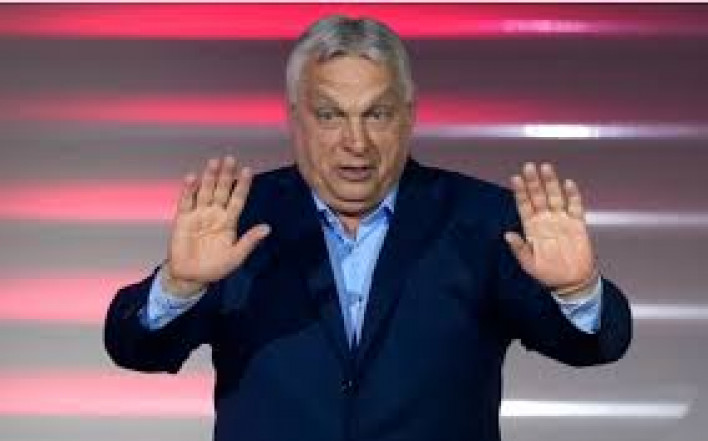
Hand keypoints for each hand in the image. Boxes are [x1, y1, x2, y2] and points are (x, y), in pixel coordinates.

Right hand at [163, 156, 269, 297]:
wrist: (191, 277)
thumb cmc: (215, 267)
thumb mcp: (236, 256)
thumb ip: (249, 241)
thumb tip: (267, 228)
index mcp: (229, 221)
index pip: (237, 199)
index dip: (242, 185)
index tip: (248, 170)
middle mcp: (214, 214)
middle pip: (221, 190)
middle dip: (226, 175)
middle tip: (230, 159)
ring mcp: (198, 215)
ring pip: (205, 192)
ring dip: (209, 178)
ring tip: (213, 163)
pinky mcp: (183, 219)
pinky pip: (186, 202)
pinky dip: (188, 190)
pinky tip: (192, 177)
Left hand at [504, 163, 596, 294]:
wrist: (572, 282)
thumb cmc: (548, 273)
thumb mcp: (529, 264)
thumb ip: (519, 249)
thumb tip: (507, 235)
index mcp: (532, 228)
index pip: (524, 206)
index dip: (520, 192)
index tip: (515, 178)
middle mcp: (545, 220)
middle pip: (538, 197)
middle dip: (534, 182)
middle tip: (529, 167)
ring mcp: (561, 220)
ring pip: (555, 197)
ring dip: (550, 183)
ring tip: (545, 168)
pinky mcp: (577, 224)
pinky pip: (575, 207)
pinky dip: (572, 195)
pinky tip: (568, 184)